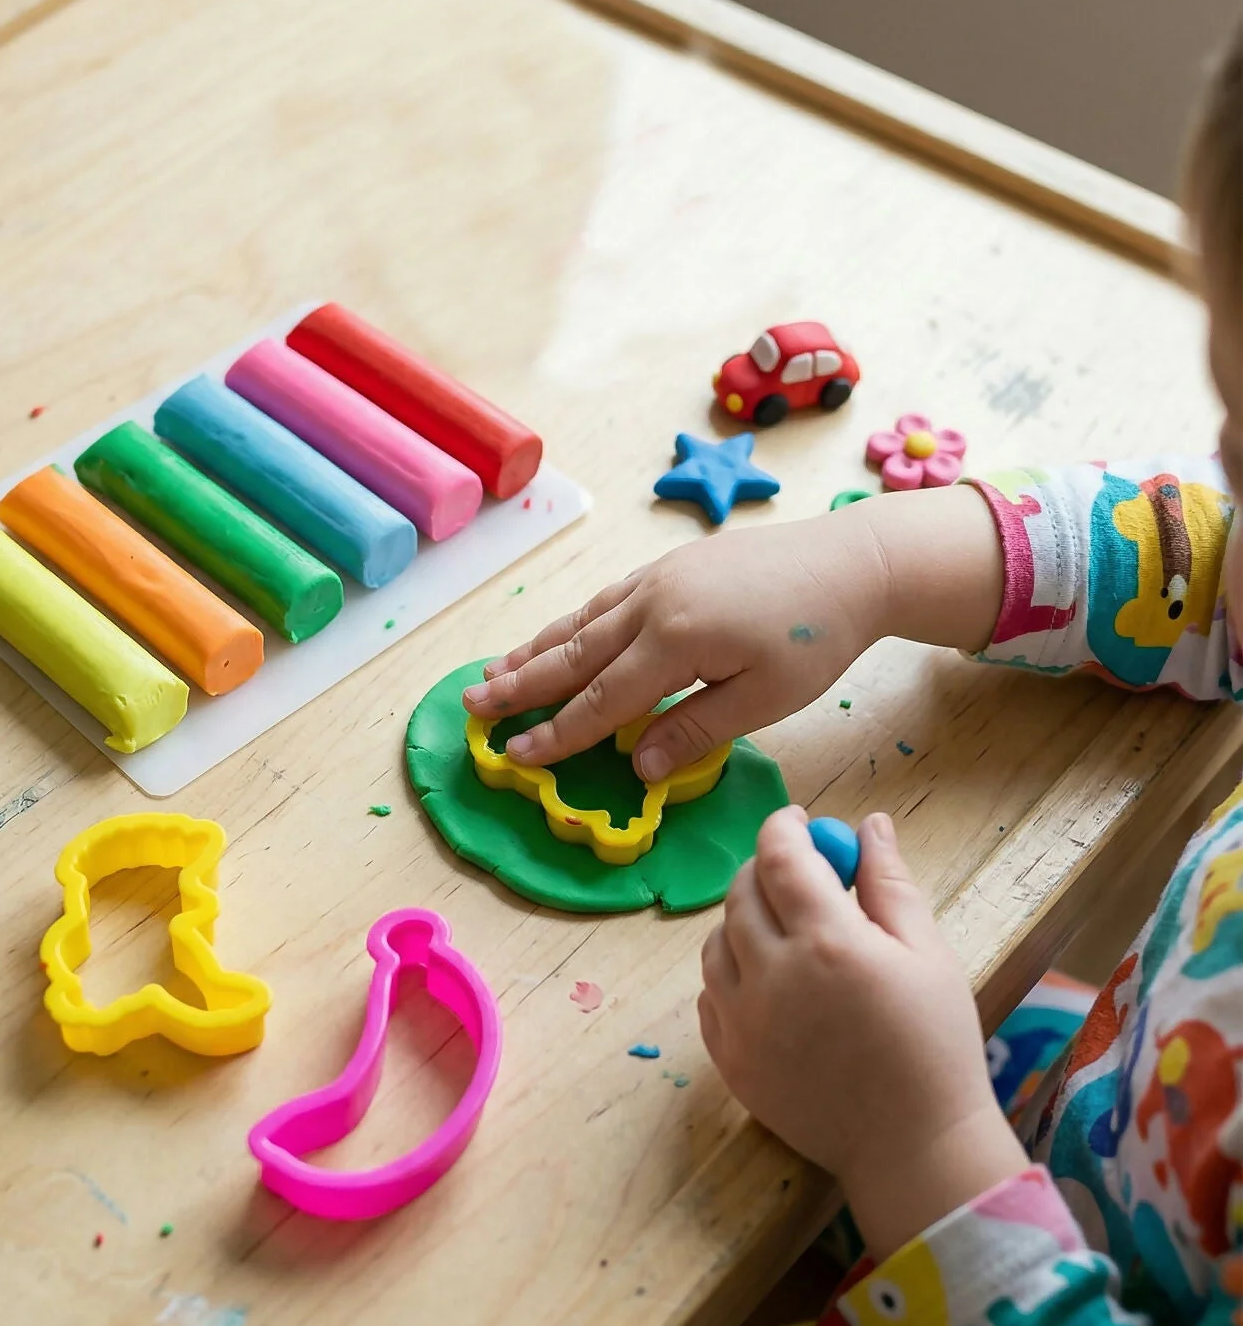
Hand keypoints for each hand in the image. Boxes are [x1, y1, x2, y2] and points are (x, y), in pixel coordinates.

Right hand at [461, 487, 1001, 781]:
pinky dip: (570, 624)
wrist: (853, 561)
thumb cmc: (816, 638)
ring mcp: (658, 579)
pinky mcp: (670, 567)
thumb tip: (633, 765)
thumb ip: (693, 730)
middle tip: (471, 707)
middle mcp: (653, 605)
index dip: (555, 733)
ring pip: (581, 622)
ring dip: (534, 650)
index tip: (515, 757)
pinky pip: (604, 601)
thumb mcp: (763, 700)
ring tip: (493, 674)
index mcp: (675, 642)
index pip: (600, 699)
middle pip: (572, 654)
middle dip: (519, 685)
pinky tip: (555, 637)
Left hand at [699, 808, 1027, 1258]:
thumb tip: (868, 823)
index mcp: (827, 942)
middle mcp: (772, 975)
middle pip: (741, 894)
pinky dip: (730, 974)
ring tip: (784, 929)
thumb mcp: (927, 953)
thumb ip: (890, 882)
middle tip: (794, 872)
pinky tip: (767, 980)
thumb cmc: (935, 1045)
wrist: (913, 1146)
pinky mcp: (729, 1059)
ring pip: (716, 943)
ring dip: (742, 921)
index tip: (797, 821)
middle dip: (763, 868)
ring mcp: (742, 1020)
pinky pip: (710, 994)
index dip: (782, 827)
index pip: (779, 857)